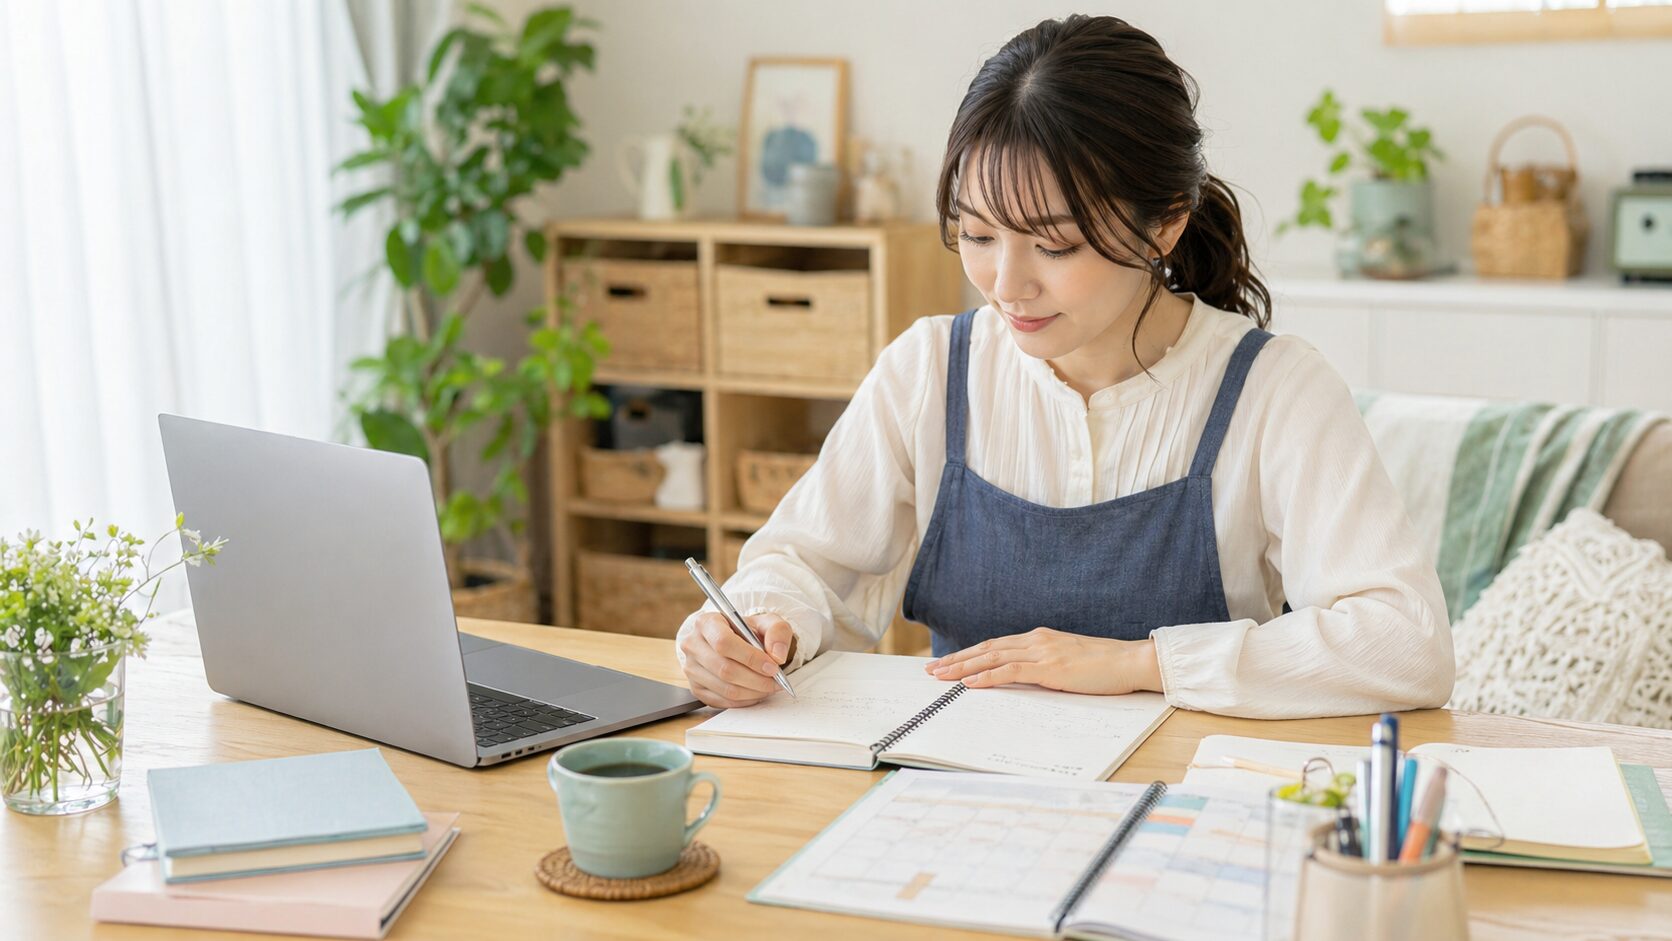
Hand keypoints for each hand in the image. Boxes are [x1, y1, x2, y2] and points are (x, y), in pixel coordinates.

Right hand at [678, 612, 797, 708]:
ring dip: (753, 692)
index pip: (723, 642)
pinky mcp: (696, 688)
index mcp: (707, 622)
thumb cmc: (749, 632)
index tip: (772, 667)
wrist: (737, 642)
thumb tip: (777, 656)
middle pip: (725, 669)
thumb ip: (777, 631)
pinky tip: (756, 692)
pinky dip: (744, 701)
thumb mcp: (767, 622)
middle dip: (756, 679)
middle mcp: (693, 644)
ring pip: (725, 688)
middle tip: (776, 681)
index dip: (750, 658)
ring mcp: (691, 668)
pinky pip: (722, 701)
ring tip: (769, 687)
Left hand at [923, 627, 1163, 695]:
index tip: (949, 661)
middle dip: (957, 659)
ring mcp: (1042, 652)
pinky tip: (969, 683)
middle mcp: (1036, 640)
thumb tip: (1025, 678)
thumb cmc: (1104, 666)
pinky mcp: (1049, 668)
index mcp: (1039, 638)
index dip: (970, 653)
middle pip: (987, 648)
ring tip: (941, 676)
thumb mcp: (1068, 662)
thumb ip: (1045, 665)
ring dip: (963, 667)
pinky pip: (1010, 671)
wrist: (1130, 661)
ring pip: (992, 657)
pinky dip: (986, 676)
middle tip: (931, 669)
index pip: (996, 645)